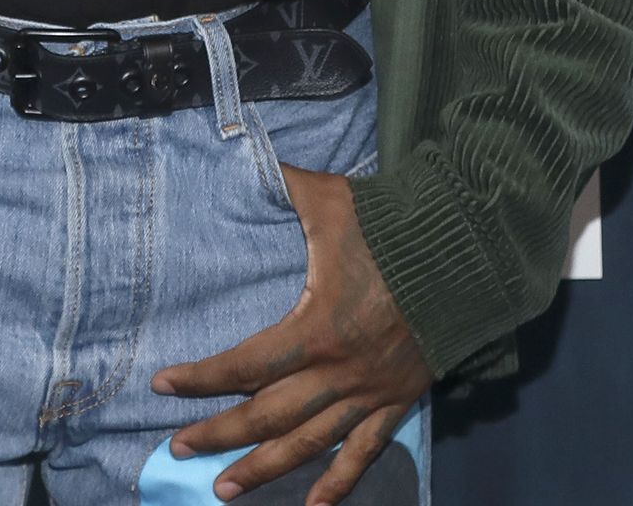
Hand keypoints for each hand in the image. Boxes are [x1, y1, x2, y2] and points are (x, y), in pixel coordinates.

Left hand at [153, 166, 431, 503]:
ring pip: (308, 444)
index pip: (244, 365)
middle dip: (218, 434)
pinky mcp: (397, 400)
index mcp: (317, 328)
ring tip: (224, 489)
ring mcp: (369, 392)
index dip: (200, 378)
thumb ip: (282, 185)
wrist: (469, 253)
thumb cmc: (395, 225)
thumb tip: (245, 159)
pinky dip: (339, 482)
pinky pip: (365, 451)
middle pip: (267, 416)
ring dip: (264, 469)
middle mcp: (340, 372)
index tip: (163, 384)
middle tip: (176, 448)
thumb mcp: (330, 200)